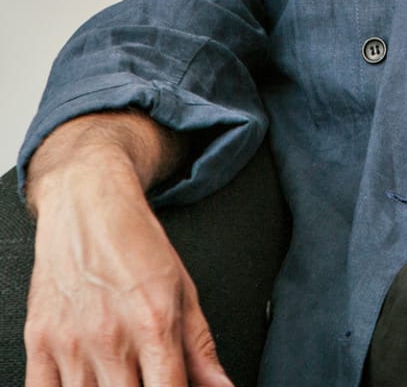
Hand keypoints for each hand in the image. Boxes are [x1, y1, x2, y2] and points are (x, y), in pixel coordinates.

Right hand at [24, 113, 231, 386]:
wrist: (87, 205)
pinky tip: (84, 382)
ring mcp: (71, 343)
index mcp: (154, 323)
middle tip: (145, 380)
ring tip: (118, 376)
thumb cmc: (135, 242)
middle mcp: (112, 337)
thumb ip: (200, 346)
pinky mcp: (39, 342)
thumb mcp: (182, 288)